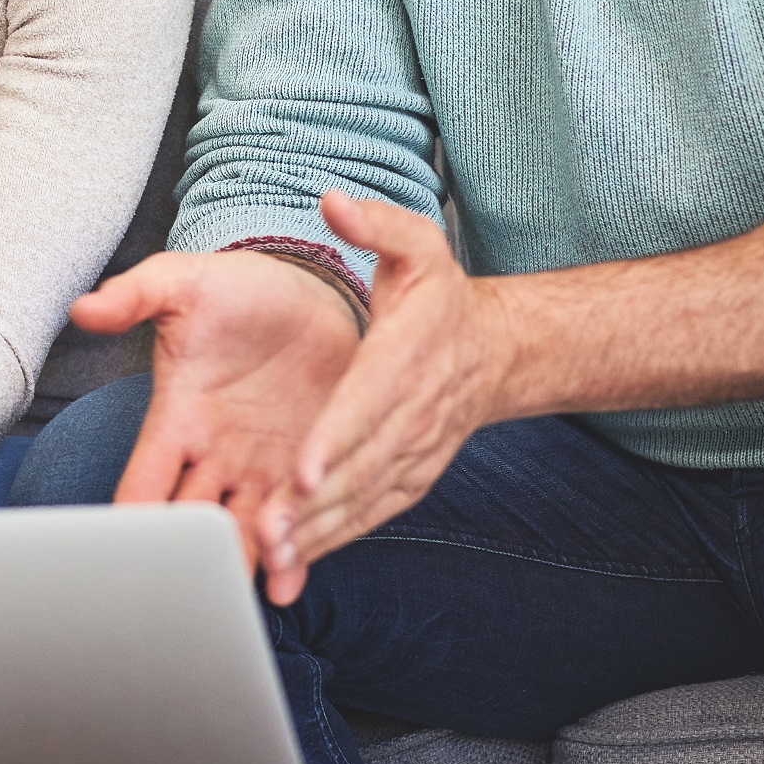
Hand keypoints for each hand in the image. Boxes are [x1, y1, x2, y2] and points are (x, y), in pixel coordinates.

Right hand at [71, 248, 361, 597]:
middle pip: (189, 524)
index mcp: (177, 420)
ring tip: (237, 589)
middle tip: (181, 590)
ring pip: (241, 535)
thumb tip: (83, 308)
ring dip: (238, 563)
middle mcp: (214, 458)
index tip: (121, 552)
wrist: (313, 297)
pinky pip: (294, 528)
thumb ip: (135, 296)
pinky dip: (291, 560)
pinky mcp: (308, 475)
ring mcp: (261, 472)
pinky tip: (287, 586)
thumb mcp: (183, 284)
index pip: (143, 480)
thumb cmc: (239, 291)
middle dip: (184, 559)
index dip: (132, 517)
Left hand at [256, 190, 524, 588]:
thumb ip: (376, 224)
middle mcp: (411, 412)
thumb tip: (333, 201)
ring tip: (272, 556)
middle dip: (314, 501)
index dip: (336, 437)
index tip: (303, 468)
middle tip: (268, 529)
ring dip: (318, 531)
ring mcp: (412, 452)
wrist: (496, 352)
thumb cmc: (441, 298)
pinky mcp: (409, 478)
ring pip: (362, 499)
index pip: (368, 401)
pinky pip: (370, 514)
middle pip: (359, 464)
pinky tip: (293, 562)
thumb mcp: (418, 245)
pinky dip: (334, 540)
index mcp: (405, 355)